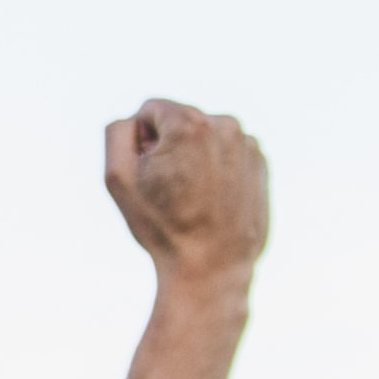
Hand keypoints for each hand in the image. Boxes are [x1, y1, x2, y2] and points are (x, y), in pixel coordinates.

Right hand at [104, 99, 268, 293]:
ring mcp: (248, 144)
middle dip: (170, 148)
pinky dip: (216, 169)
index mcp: (189, 124)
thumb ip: (118, 132)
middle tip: (172, 191)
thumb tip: (137, 120)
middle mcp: (225, 125)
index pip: (151, 110)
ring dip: (194, 157)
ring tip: (194, 197)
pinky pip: (227, 153)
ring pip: (205, 136)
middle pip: (180, 121)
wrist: (211, 268)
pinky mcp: (260, 162)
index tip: (152, 175)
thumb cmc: (162, 226)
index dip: (142, 142)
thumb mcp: (118, 177)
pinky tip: (213, 201)